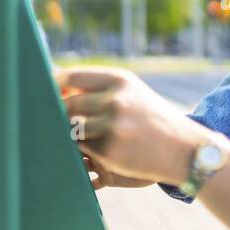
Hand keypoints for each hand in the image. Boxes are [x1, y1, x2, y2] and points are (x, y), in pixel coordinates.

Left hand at [57, 66, 209, 185]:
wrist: (186, 149)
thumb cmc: (152, 121)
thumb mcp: (132, 95)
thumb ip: (98, 91)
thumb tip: (54, 92)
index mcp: (119, 80)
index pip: (70, 76)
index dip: (52, 87)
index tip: (44, 95)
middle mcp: (116, 98)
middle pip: (66, 105)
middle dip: (59, 116)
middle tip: (59, 124)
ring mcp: (113, 124)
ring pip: (71, 128)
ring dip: (70, 135)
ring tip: (81, 138)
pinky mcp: (110, 149)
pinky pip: (81, 149)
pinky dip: (83, 151)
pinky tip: (96, 152)